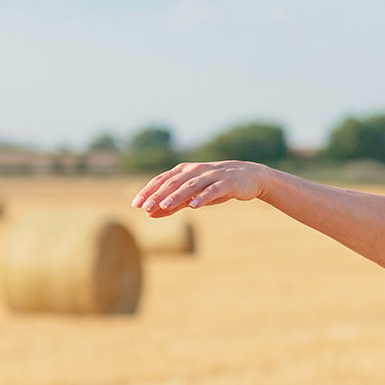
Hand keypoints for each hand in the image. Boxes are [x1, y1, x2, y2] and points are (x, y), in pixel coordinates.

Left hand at [131, 160, 267, 216]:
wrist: (248, 176)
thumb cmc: (215, 186)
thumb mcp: (192, 195)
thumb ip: (172, 204)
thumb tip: (148, 214)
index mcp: (185, 171)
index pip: (162, 180)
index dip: (148, 191)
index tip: (136, 204)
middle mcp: (196, 171)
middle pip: (173, 183)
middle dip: (158, 195)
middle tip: (145, 207)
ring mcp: (212, 176)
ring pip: (191, 185)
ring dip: (177, 195)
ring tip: (165, 206)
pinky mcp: (227, 183)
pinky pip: (213, 190)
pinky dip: (203, 197)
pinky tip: (194, 205)